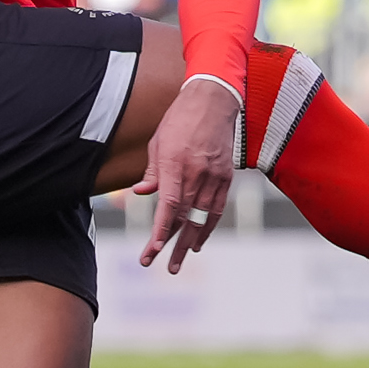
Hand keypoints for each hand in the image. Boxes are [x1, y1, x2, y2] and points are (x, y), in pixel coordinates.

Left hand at [132, 77, 238, 275]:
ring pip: (202, 217)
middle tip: (163, 266)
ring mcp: (214, 176)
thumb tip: (142, 194)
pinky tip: (200, 241)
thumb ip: (152, 171)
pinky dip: (208, 226)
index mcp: (176, 164)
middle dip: (172, 244)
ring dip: (190, 242)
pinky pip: (217, 208)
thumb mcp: (158, 142)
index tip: (153, 249)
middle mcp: (196, 173)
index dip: (161, 230)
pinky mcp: (226, 176)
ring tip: (180, 261)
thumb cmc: (179, 120)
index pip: (169, 205)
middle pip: (184, 217)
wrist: (213, 101)